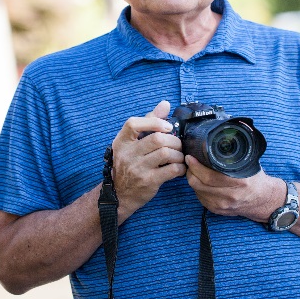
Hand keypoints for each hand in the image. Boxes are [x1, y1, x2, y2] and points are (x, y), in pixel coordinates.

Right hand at [112, 100, 185, 219]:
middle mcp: (127, 154)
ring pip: (166, 153)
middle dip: (174, 140)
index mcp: (121, 142)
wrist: (119, 194)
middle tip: (178, 145)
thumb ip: (148, 122)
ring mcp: (137, 168)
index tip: (167, 126)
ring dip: (178, 154)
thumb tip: (165, 104)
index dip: (153, 122)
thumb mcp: (132, 143)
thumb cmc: (129, 164)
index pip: (133, 124)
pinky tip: (179, 168)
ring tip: (179, 156)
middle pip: (156, 139)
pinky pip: (171, 170)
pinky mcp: (148, 181)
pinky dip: (180, 167)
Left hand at [185, 155, 285, 222]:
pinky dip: (197, 189)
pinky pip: (200, 198)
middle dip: (190, 171)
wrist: (263, 200)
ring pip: (197, 191)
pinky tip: (199, 181)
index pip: (209, 176)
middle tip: (189, 162)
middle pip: (199, 184)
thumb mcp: (248, 165)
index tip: (190, 157)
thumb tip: (217, 144)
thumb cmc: (255, 180)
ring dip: (192, 179)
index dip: (196, 166)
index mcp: (239, 183)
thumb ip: (234, 157)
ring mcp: (222, 205)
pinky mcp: (217, 211)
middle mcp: (229, 196)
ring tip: (193, 170)